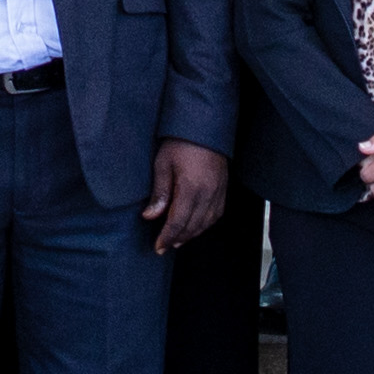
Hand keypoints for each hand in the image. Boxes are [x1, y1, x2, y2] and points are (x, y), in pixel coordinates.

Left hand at [141, 139, 230, 254]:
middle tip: (164, 247)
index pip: (178, 222)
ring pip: (206, 223)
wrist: (204, 126)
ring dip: (192, 234)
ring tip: (178, 240)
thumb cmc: (180, 142)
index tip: (158, 247)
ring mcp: (218, 191)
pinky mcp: (224, 188)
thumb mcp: (162, 164)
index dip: (167, 237)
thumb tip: (150, 216)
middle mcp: (208, 193)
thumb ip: (159, 193)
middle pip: (193, 226)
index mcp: (191, 188)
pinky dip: (206, 224)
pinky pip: (217, 214)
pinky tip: (197, 226)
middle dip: (178, 239)